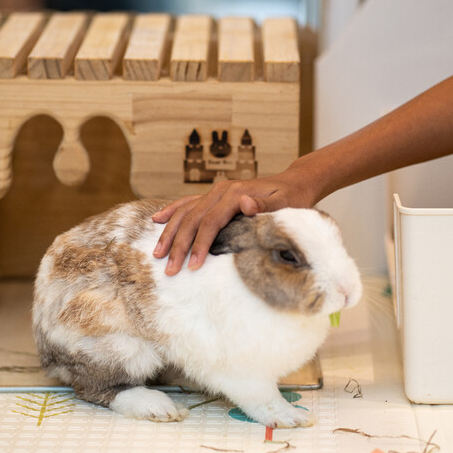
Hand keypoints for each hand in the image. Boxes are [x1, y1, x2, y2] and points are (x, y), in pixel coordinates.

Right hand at [152, 169, 314, 274]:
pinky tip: (158, 220)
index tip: (192, 266)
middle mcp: (221, 190)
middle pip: (193, 219)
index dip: (200, 244)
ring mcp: (216, 191)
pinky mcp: (215, 194)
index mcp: (235, 194)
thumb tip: (244, 204)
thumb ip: (264, 206)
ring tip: (157, 254)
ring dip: (170, 233)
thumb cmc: (292, 198)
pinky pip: (188, 202)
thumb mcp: (286, 203)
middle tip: (170, 270)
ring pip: (185, 211)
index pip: (210, 222)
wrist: (294, 183)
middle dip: (179, 245)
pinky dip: (172, 211)